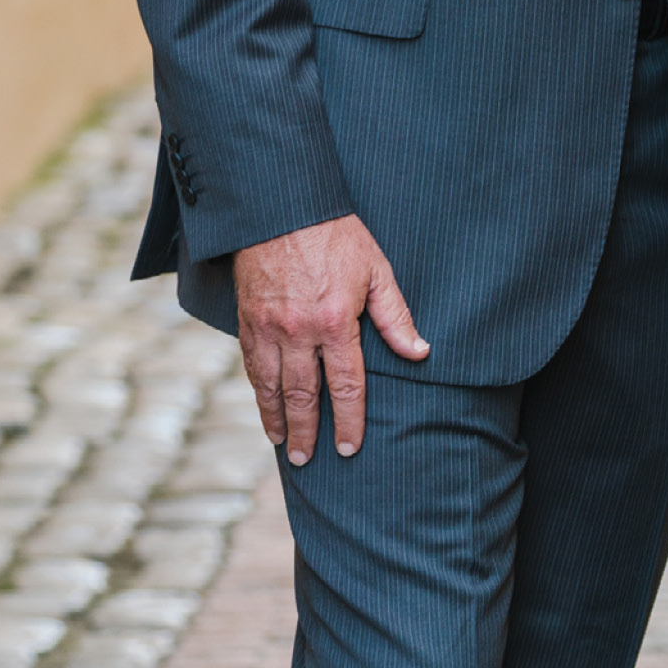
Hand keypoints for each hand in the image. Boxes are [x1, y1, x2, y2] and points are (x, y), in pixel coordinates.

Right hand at [233, 214, 428, 464]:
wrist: (283, 208)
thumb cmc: (336, 236)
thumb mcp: (376, 269)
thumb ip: (395, 316)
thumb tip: (420, 351)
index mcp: (336, 321)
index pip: (346, 384)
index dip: (350, 419)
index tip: (350, 446)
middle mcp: (299, 332)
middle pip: (305, 395)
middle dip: (309, 432)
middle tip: (310, 459)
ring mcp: (269, 329)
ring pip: (272, 388)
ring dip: (279, 421)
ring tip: (285, 446)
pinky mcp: (248, 322)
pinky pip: (252, 368)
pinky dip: (258, 394)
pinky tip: (265, 408)